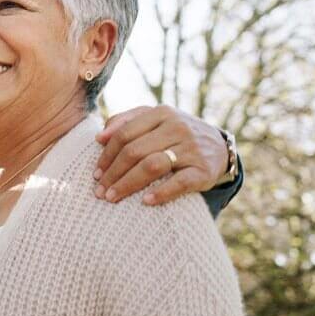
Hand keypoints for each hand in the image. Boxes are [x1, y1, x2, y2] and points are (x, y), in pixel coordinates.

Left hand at [93, 105, 227, 204]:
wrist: (219, 147)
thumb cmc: (176, 135)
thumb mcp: (155, 120)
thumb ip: (126, 121)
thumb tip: (100, 136)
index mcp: (161, 113)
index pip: (124, 134)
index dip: (106, 155)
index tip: (95, 173)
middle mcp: (177, 128)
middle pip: (134, 151)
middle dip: (113, 173)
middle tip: (99, 190)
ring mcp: (191, 148)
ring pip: (152, 165)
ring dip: (128, 184)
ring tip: (112, 197)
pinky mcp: (203, 170)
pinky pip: (179, 182)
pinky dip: (161, 193)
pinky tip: (145, 201)